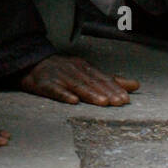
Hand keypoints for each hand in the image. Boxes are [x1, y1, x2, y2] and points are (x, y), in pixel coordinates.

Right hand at [19, 55, 138, 105]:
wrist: (32, 64)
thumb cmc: (64, 71)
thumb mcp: (88, 72)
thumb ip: (111, 80)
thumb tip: (135, 85)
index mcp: (85, 68)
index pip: (102, 78)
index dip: (114, 88)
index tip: (126, 99)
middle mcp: (74, 71)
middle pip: (92, 82)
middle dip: (106, 92)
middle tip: (119, 102)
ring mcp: (59, 76)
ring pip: (77, 86)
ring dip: (91, 94)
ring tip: (103, 103)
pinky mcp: (45, 84)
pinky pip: (55, 90)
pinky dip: (64, 95)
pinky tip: (73, 101)